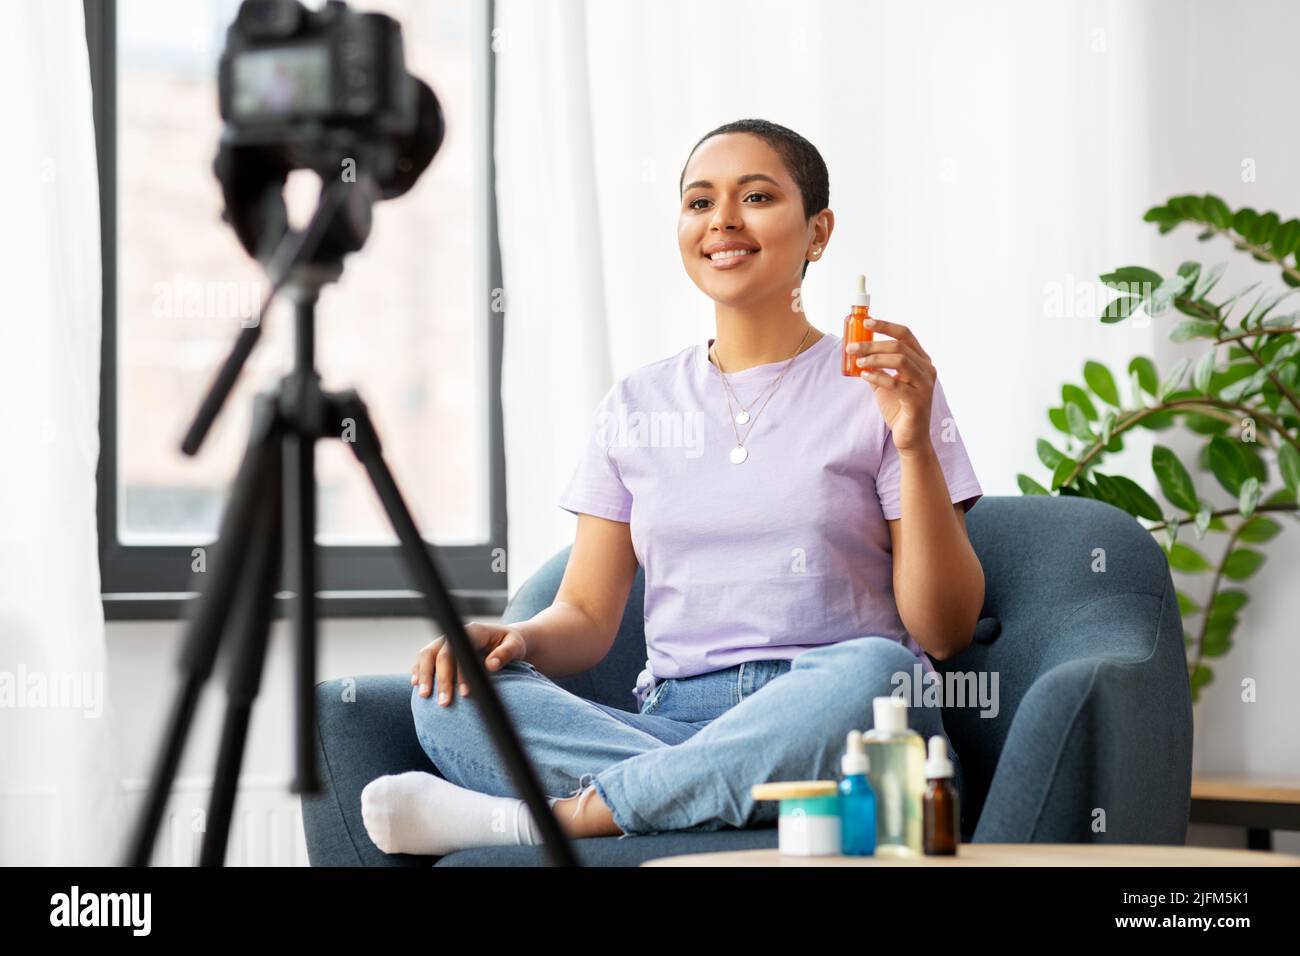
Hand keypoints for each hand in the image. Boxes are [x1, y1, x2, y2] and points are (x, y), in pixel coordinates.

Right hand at [411, 621, 528, 705]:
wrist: (507, 641)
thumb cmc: (513, 644)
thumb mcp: (516, 646)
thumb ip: (505, 654)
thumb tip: (491, 665)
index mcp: (474, 631)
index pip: (459, 650)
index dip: (459, 671)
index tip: (464, 693)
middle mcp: (457, 635)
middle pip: (439, 654)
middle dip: (440, 679)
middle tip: (443, 702)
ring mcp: (447, 642)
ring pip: (427, 655)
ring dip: (423, 675)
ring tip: (424, 696)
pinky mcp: (442, 650)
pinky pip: (424, 658)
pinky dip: (418, 669)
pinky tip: (415, 684)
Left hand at [847, 317, 935, 455]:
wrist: (910, 437)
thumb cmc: (898, 408)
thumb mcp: (885, 383)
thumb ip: (876, 367)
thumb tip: (856, 351)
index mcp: (921, 360)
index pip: (905, 334)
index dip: (885, 326)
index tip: (866, 322)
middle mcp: (927, 369)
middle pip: (899, 346)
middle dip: (872, 344)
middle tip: (852, 348)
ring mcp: (925, 384)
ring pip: (900, 360)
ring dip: (875, 359)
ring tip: (858, 362)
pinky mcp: (918, 400)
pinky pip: (896, 383)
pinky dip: (878, 377)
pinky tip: (864, 376)